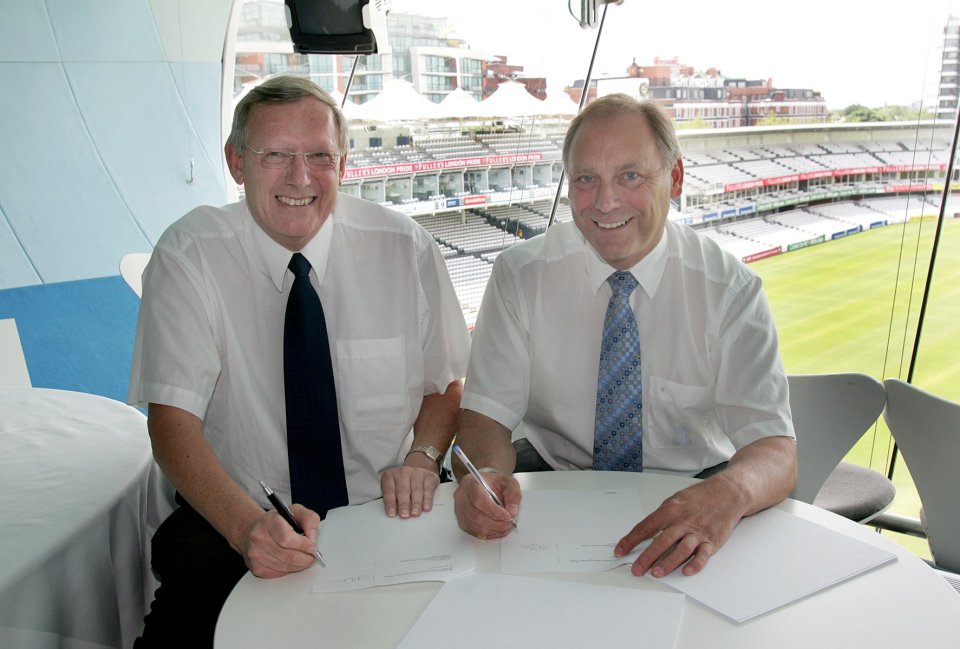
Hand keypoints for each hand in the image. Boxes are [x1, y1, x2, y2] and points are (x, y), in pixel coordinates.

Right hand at [241, 504, 320, 577]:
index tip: (313, 547)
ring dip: (300, 565)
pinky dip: (290, 570)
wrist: (257, 530)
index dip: (304, 545)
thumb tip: (313, 538)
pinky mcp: (256, 567)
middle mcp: (259, 537)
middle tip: (313, 556)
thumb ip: (309, 520)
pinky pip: (280, 574)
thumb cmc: (279, 521)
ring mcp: (256, 554)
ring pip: (285, 567)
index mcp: (269, 521)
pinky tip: (292, 562)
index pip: (287, 538)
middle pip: (288, 556)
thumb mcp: (297, 511)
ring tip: (305, 558)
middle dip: (306, 558)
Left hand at [381, 463, 440, 517]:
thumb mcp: (395, 483)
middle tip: (404, 515)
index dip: (390, 502)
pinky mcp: (430, 476)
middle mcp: (404, 472)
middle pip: (403, 490)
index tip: (392, 513)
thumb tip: (395, 513)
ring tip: (414, 513)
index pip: (389, 490)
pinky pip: (428, 489)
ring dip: (416, 504)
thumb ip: (393, 496)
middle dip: (403, 504)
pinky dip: (427, 500)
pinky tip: (425, 507)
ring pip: (416, 490)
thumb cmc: (405, 478)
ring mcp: (417, 473)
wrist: (421, 461)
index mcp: (391, 475)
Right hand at [453, 471, 520, 539]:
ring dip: (494, 529)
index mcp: (471, 483)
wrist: (485, 486)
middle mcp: (462, 497)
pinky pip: (476, 532)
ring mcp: (460, 511)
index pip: (479, 500)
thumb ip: (513, 493)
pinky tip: (498, 528)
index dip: (494, 511)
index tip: (508, 516)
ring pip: (476, 527)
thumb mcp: (507, 482)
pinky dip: (490, 533)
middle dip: (496, 523)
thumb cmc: (493, 483)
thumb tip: (512, 511)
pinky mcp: (463, 521)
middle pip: (477, 516)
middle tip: (509, 523)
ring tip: (505, 525)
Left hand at [614, 476, 744, 577]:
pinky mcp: (712, 541)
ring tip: (656, 573)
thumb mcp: (675, 500)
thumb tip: (644, 532)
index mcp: (671, 510)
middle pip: (662, 540)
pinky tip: (686, 571)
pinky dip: (695, 564)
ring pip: (681, 549)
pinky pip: (703, 554)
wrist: (727, 493)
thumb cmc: (699, 497)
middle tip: (636, 569)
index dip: (631, 540)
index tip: (620, 551)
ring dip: (668, 562)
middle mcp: (683, 521)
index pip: (646, 527)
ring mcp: (698, 532)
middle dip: (647, 557)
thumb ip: (662, 516)